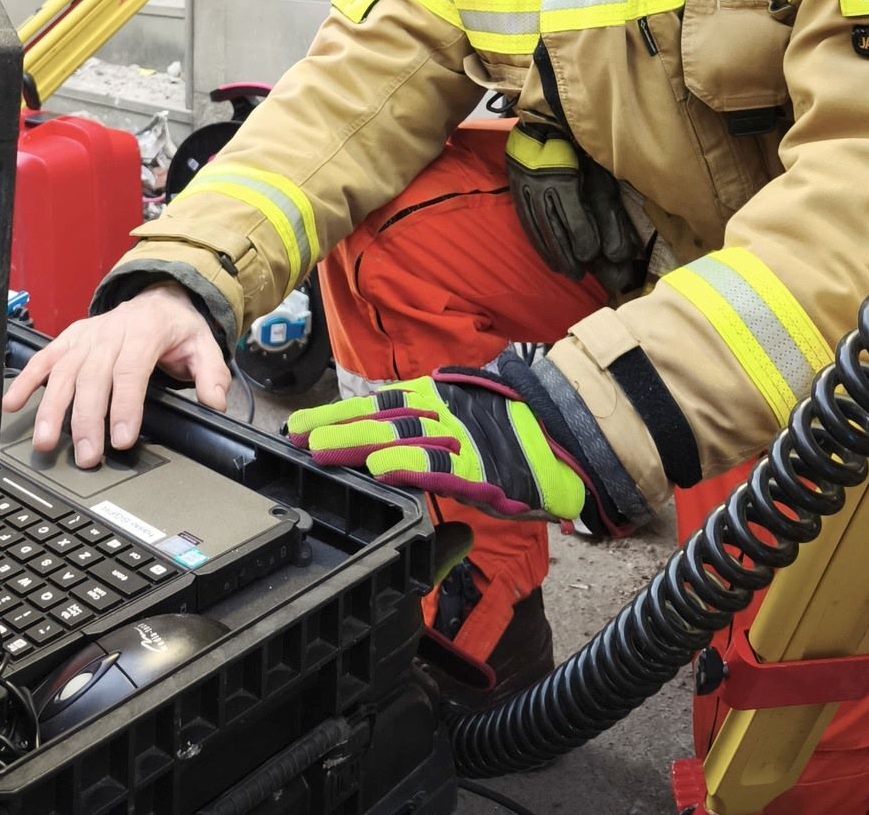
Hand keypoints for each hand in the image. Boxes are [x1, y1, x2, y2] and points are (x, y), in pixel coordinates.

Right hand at [2, 285, 230, 467]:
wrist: (157, 296)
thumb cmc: (176, 327)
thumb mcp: (203, 344)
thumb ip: (212, 374)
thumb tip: (216, 401)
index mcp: (145, 332)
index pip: (130, 370)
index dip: (125, 406)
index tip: (122, 439)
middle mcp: (111, 333)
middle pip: (94, 377)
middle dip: (87, 420)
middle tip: (86, 455)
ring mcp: (86, 336)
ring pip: (65, 371)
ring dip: (52, 408)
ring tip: (45, 441)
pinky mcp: (69, 339)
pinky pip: (45, 358)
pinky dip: (27, 380)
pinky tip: (14, 404)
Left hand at [289, 367, 605, 526]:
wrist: (574, 439)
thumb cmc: (523, 438)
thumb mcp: (470, 424)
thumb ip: (434, 430)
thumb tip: (395, 442)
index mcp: (440, 401)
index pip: (379, 405)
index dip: (340, 413)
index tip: (305, 424)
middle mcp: (443, 413)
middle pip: (377, 416)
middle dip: (333, 426)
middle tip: (294, 435)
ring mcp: (460, 438)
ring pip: (398, 434)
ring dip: (355, 441)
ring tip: (319, 448)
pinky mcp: (480, 465)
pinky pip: (437, 464)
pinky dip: (407, 463)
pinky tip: (378, 465)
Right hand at [505, 123, 645, 293]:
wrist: (545, 122)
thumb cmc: (580, 146)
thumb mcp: (599, 171)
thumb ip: (608, 209)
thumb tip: (621, 246)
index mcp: (564, 178)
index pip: (572, 218)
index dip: (583, 240)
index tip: (592, 256)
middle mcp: (540, 186)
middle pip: (553, 230)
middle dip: (567, 256)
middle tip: (579, 275)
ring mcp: (525, 189)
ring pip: (538, 229)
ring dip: (552, 254)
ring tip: (566, 271)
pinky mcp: (517, 191)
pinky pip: (526, 223)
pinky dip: (539, 243)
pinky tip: (548, 256)